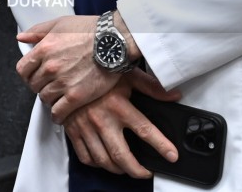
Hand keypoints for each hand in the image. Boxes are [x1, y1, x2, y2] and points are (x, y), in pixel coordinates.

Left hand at [16, 14, 113, 121]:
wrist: (114, 41)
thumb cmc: (90, 30)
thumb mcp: (60, 24)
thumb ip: (37, 32)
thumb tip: (21, 38)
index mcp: (44, 49)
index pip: (22, 69)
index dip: (27, 74)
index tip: (33, 75)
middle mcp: (50, 67)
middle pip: (33, 85)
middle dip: (40, 85)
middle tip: (49, 84)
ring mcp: (63, 82)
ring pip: (45, 98)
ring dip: (50, 98)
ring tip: (57, 96)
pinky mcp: (77, 96)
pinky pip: (58, 112)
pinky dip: (57, 115)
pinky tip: (60, 114)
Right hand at [64, 70, 180, 177]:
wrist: (67, 69)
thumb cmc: (99, 72)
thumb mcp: (127, 75)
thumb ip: (151, 87)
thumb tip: (173, 95)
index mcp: (118, 106)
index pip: (145, 131)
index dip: (161, 146)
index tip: (171, 156)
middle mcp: (102, 119)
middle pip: (121, 156)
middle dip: (137, 170)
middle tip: (146, 172)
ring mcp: (85, 127)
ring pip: (103, 160)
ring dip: (117, 169)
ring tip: (126, 168)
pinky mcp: (73, 130)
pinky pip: (85, 156)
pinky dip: (96, 164)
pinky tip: (104, 160)